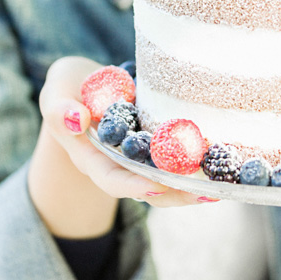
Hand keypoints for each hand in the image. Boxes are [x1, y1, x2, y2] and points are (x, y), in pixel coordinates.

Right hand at [29, 56, 214, 238]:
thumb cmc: (68, 87)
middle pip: (147, 188)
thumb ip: (59, 108)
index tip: (157, 187)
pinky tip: (224, 164)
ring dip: (192, 187)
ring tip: (221, 189)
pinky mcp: (158, 146)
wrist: (85, 85)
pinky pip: (177, 160)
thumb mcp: (56, 92)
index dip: (133, 185)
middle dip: (176, 194)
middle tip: (205, 194)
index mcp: (91, 158)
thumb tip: (76, 119)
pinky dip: (199, 165)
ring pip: (166, 180)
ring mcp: (140, 158)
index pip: (111, 179)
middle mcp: (118, 164)